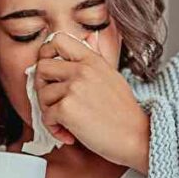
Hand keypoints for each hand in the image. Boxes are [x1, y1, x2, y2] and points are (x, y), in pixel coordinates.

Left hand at [34, 31, 150, 171]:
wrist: (136, 137)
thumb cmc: (124, 114)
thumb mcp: (111, 77)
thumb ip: (93, 63)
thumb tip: (83, 44)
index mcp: (92, 60)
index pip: (57, 40)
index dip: (46, 54)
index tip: (50, 73)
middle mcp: (82, 70)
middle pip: (42, 67)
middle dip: (42, 87)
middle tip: (53, 102)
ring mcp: (74, 88)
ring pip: (42, 95)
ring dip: (49, 112)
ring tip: (65, 122)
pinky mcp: (67, 109)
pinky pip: (46, 117)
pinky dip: (54, 129)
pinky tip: (69, 134)